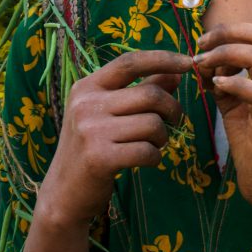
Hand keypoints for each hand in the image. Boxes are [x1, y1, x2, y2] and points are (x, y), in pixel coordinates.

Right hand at [35, 49, 193, 230]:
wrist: (63, 193)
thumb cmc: (92, 148)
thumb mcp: (109, 114)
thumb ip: (140, 91)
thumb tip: (176, 74)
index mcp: (86, 87)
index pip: (129, 63)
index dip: (162, 59)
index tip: (188, 63)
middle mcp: (86, 105)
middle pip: (150, 94)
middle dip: (172, 109)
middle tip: (175, 122)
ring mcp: (90, 131)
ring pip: (153, 124)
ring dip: (163, 137)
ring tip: (152, 145)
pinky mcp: (99, 158)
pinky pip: (147, 151)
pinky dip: (155, 157)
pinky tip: (146, 161)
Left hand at [195, 22, 251, 220]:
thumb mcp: (236, 108)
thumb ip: (224, 84)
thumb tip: (203, 62)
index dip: (231, 31)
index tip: (205, 43)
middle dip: (227, 33)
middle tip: (201, 45)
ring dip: (225, 54)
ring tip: (203, 65)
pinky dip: (232, 83)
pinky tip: (215, 88)